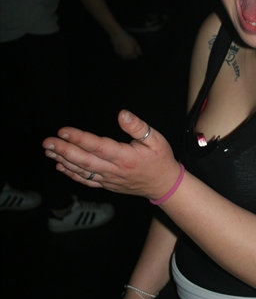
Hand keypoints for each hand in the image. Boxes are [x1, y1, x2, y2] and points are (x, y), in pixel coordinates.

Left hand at [42, 110, 180, 199]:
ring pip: (82, 170)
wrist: (164, 185)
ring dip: (64, 160)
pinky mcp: (107, 184)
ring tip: (49, 150)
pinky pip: (86, 180)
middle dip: (64, 150)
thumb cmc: (160, 160)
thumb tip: (122, 114)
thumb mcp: (156, 139)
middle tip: (48, 142)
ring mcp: (109, 179)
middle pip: (84, 160)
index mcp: (125, 157)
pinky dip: (72, 174)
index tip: (63, 131)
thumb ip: (138, 126)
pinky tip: (61, 166)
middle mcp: (114, 170)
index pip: (97, 146)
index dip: (79, 138)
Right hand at [111, 32, 141, 58]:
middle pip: (130, 57)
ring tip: (127, 48)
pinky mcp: (117, 52)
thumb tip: (140, 54)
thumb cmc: (128, 39)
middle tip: (131, 48)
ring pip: (125, 56)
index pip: (135, 56)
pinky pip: (121, 54)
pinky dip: (123, 52)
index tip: (134, 48)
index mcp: (131, 53)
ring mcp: (121, 54)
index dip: (135, 52)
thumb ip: (138, 49)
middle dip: (131, 54)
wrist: (118, 36)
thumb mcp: (135, 43)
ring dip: (127, 54)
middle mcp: (126, 55)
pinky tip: (123, 47)